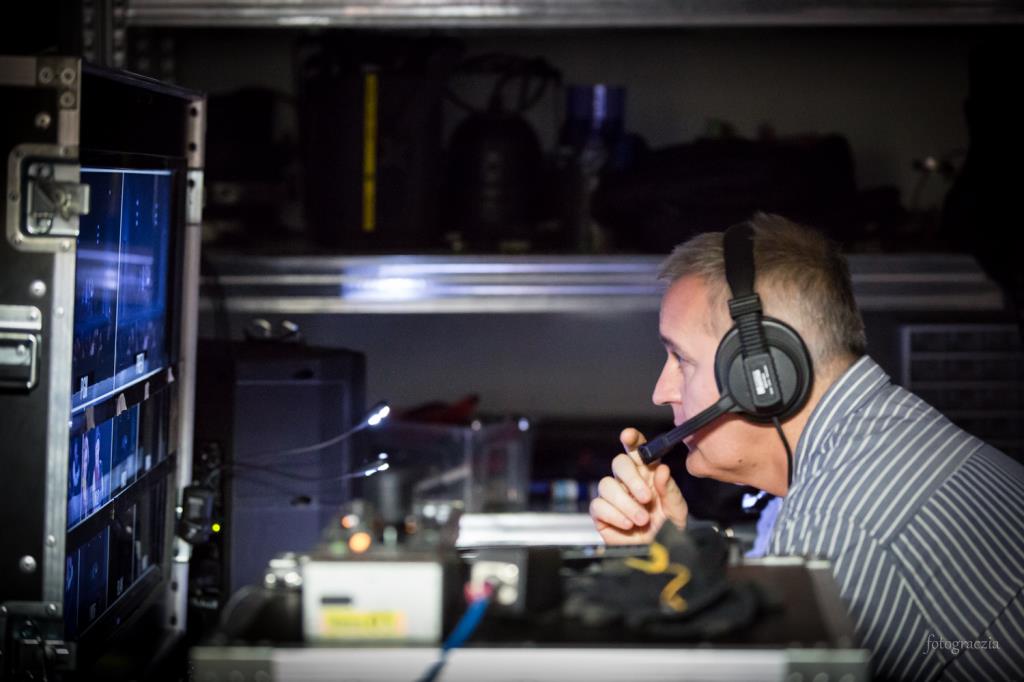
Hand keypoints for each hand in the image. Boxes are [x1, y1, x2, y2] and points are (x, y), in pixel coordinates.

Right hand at [589, 427, 687, 544]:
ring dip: (626, 502)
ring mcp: (613, 498)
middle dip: (630, 478)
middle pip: (618, 462)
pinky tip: (627, 524)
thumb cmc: (670, 531)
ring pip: (606, 484)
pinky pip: (598, 505)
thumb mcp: (677, 510)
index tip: (629, 436)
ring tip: (642, 519)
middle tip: (646, 497)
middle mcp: (628, 483)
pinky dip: (614, 514)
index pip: (636, 450)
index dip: (631, 439)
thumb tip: (662, 469)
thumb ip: (670, 489)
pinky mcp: (601, 515)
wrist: (659, 557)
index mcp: (647, 475)